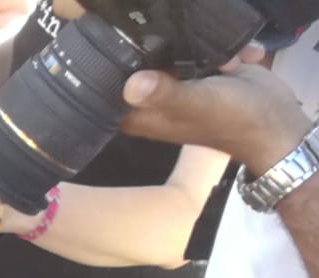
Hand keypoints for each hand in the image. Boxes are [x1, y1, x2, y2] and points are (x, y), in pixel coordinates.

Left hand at [120, 55, 309, 174]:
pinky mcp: (200, 71)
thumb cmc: (231, 118)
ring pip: (172, 51)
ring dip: (200, 49)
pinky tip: (236, 62)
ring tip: (222, 64)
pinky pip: (200, 50)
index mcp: (142, 114)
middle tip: (193, 59)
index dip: (118, 70)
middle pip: (140, 63)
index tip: (136, 56)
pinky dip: (221, 51)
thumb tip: (131, 85)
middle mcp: (153, 100)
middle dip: (165, 51)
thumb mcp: (196, 104)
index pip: (110, 89)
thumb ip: (164, 93)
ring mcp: (177, 84)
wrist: (274, 121)